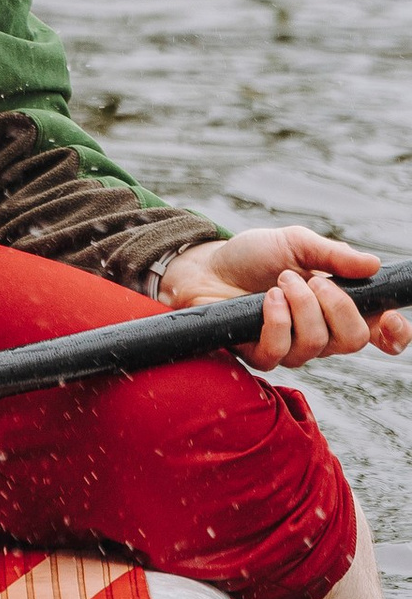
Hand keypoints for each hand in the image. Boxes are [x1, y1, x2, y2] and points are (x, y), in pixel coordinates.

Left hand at [152, 227, 411, 369]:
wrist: (205, 265)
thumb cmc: (252, 256)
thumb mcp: (295, 243)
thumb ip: (333, 254)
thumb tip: (373, 264)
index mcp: (337, 307)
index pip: (379, 333)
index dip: (394, 333)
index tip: (389, 319)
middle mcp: (320, 332)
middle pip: (353, 341)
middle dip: (338, 306)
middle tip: (313, 280)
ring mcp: (290, 348)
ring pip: (317, 345)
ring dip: (301, 306)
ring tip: (281, 281)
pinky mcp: (259, 355)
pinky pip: (280, 351)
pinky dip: (276, 320)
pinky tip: (266, 299)